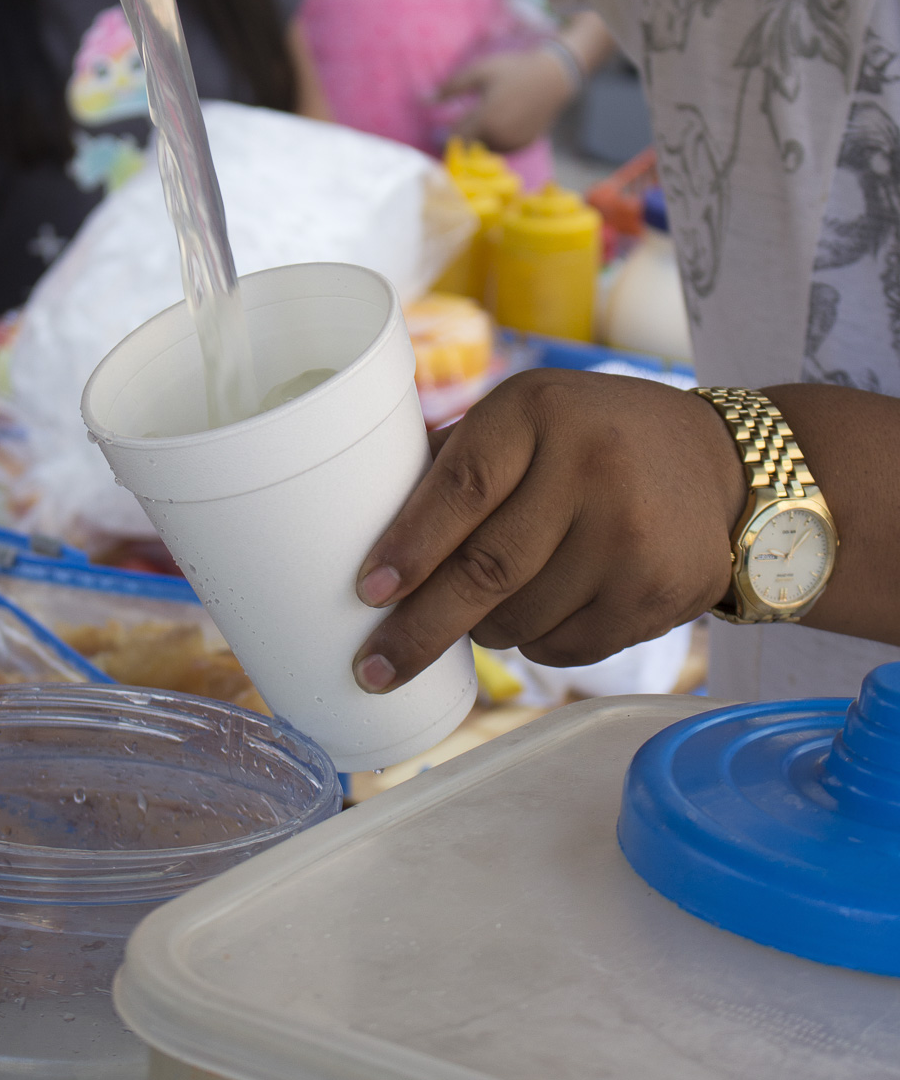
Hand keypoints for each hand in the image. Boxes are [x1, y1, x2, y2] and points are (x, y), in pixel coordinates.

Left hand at [352, 369, 746, 688]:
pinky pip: (563, 648)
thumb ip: (458, 460)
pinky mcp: (656, 592)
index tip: (367, 592)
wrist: (719, 469)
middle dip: (419, 629)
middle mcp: (590, 468)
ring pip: (519, 619)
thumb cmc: (591, 440)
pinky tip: (542, 613)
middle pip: (485, 571)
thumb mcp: (530, 417)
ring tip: (477, 615)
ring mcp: (629, 536)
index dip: (409, 546)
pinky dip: (533, 644)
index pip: (460, 488)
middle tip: (373, 667)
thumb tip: (360, 531)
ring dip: (481, 632)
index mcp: (539, 412)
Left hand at [438, 46, 575, 149]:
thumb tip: (422, 99)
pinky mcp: (525, 146)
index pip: (456, 137)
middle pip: (470, 144)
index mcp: (486, 119)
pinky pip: (502, 148)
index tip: (444, 126)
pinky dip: (498, 138)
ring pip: (486, 148)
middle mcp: (500, 137)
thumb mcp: (479, 72)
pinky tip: (505, 119)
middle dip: (466, 133)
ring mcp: (514, 144)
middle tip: (476, 113)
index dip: (447, 134)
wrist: (554, 76)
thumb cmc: (513, 70)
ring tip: (493, 112)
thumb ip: (450, 88)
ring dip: (482, 137)